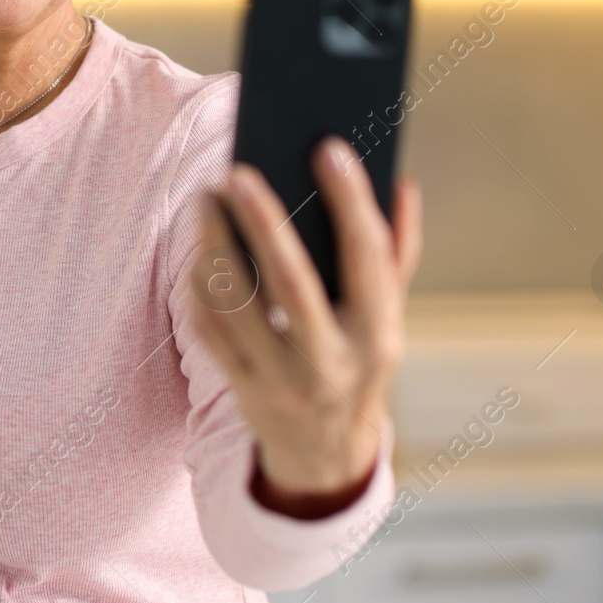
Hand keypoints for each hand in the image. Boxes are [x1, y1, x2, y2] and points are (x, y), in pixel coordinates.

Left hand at [188, 137, 420, 503]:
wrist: (326, 455)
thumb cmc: (361, 362)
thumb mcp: (390, 316)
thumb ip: (398, 251)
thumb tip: (401, 183)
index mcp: (380, 335)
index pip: (368, 257)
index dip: (351, 200)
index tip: (329, 147)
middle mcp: (332, 361)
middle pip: (291, 282)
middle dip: (264, 221)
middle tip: (238, 169)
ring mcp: (281, 380)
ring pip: (236, 304)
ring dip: (214, 245)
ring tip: (208, 198)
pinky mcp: (241, 387)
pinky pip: (209, 328)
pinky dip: (201, 283)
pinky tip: (201, 247)